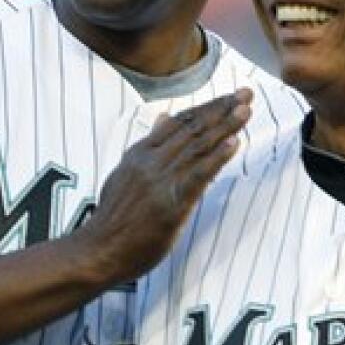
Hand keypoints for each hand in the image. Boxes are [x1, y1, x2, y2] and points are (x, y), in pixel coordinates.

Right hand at [80, 89, 252, 281]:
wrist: (98, 250)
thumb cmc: (114, 218)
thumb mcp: (125, 172)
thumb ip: (147, 145)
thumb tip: (164, 116)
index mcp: (141, 153)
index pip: (179, 122)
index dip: (207, 107)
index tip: (229, 96)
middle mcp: (151, 162)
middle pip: (192, 129)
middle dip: (222, 109)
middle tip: (246, 93)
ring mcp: (160, 181)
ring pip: (197, 147)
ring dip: (225, 127)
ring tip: (245, 110)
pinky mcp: (170, 204)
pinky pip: (196, 176)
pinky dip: (216, 158)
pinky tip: (234, 144)